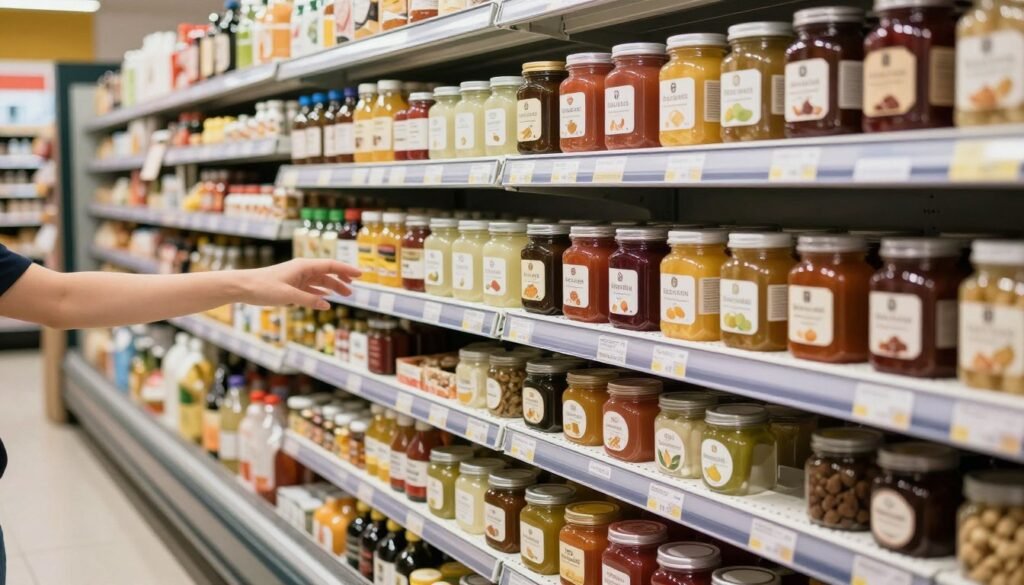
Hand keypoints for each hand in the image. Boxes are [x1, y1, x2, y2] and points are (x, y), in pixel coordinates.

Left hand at [239, 259, 360, 310]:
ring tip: (344, 295)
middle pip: (327, 273)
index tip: (360, 274)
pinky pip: (311, 288)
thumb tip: (327, 305)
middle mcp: (302, 270)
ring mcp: (296, 278)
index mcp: (303, 266)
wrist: (242, 287)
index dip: (346, 270)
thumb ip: (308, 300)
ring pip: (320, 281)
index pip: (330, 266)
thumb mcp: (287, 295)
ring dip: (332, 287)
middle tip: (353, 290)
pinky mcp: (290, 286)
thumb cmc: (263, 287)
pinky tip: (326, 297)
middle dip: (342, 280)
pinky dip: (320, 292)